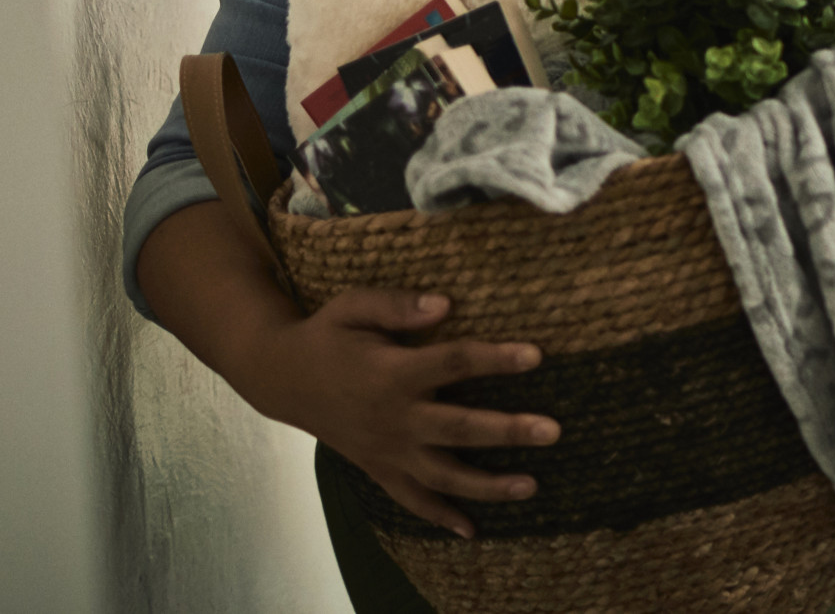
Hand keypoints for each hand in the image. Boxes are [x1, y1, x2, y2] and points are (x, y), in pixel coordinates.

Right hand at [235, 288, 559, 537]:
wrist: (281, 379)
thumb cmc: (327, 335)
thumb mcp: (352, 307)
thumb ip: (397, 304)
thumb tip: (445, 304)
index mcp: (391, 372)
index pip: (453, 363)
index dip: (495, 359)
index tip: (537, 356)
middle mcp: (393, 417)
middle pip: (458, 427)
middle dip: (507, 431)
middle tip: (553, 431)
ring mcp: (386, 449)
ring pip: (441, 475)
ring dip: (487, 485)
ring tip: (531, 486)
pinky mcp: (378, 468)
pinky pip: (410, 498)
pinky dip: (439, 517)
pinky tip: (472, 530)